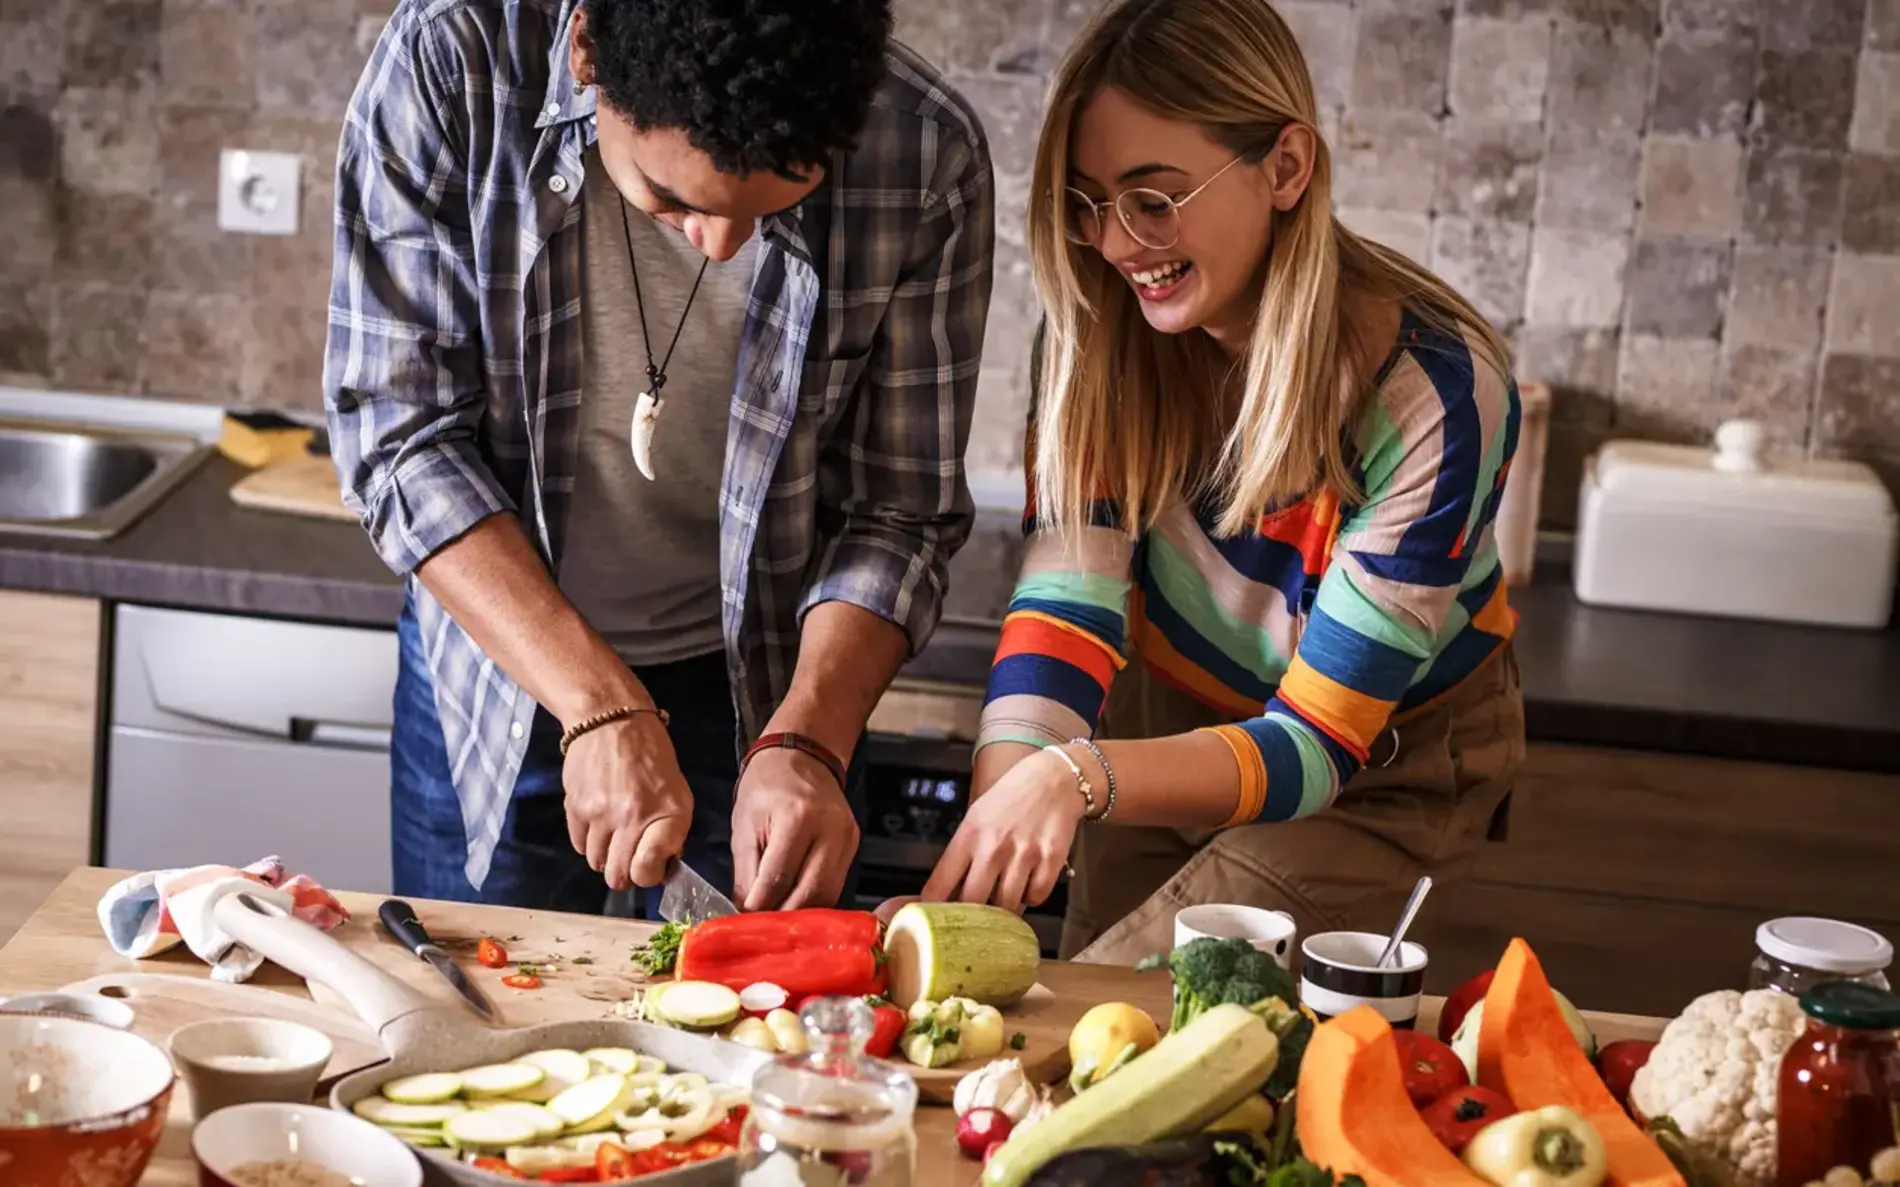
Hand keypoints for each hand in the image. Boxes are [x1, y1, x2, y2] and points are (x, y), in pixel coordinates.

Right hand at [562, 713, 693, 891]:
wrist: (612, 719)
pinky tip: (598, 821)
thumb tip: (660, 868)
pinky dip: (588, 840)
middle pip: (617, 877)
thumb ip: (671, 832)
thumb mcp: (677, 793)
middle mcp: (631, 818)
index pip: (647, 873)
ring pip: (595, 862)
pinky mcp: (575, 806)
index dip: (648, 876)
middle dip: (624, 874)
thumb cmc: (651, 757)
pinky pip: (578, 844)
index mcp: (666, 815)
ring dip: (605, 855)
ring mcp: (599, 813)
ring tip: (613, 833)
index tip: (649, 866)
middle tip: (628, 858)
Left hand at [730, 748, 859, 910]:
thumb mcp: (744, 825)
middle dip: (785, 917)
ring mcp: (847, 837)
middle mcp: (829, 828)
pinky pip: (836, 883)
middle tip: (764, 929)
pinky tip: (797, 902)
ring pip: (828, 894)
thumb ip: (745, 872)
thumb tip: (747, 912)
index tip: (746, 921)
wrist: (802, 756)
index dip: (761, 905)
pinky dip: (816, 898)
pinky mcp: (854, 844)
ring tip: (779, 919)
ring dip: (803, 912)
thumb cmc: (766, 787)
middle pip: (811, 892)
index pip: (779, 877)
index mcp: (797, 818)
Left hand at [921, 748, 1087, 914]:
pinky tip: (1029, 883)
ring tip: (1005, 895)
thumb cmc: (1011, 797)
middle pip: (973, 903)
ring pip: (1007, 906)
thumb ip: (963, 852)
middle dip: (972, 915)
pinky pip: (1036, 897)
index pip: (939, 885)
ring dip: (1005, 908)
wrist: (1053, 779)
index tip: (933, 919)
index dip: (932, 908)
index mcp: (969, 835)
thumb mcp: (976, 817)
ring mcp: (1023, 855)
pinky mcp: (1050, 860)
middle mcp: (993, 847)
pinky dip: (1031, 897)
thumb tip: (949, 891)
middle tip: (975, 916)